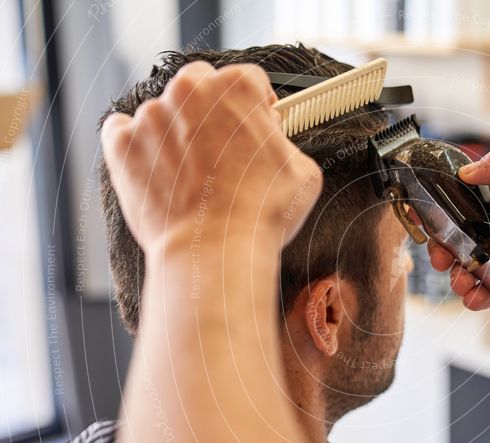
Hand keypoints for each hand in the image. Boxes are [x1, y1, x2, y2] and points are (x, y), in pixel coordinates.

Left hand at [100, 61, 321, 256]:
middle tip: (222, 149)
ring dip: (176, 133)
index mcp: (237, 88)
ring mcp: (151, 116)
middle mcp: (191, 91)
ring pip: (164, 112)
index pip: (249, 80)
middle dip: (211, 110)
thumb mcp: (304, 173)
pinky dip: (137, 146)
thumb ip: (284, 144)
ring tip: (191, 175)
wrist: (215, 251)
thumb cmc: (263, 215)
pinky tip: (156, 170)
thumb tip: (272, 144)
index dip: (256, 107)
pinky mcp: (121, 144)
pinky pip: (122, 131)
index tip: (256, 128)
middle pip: (200, 84)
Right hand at [429, 141, 489, 318]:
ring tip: (463, 280)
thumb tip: (469, 170)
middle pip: (460, 229)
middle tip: (442, 256)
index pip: (465, 187)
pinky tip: (478, 297)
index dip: (442, 202)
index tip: (426, 216)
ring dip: (459, 272)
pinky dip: (478, 293)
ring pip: (471, 260)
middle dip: (444, 244)